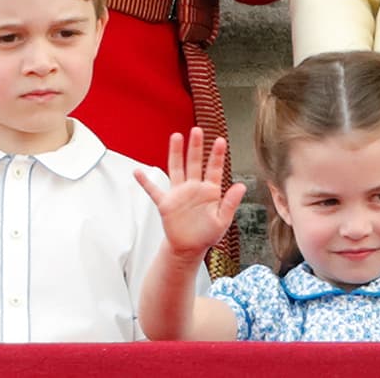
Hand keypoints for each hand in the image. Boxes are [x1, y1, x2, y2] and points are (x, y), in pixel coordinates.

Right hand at [134, 128, 245, 259]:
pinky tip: (138, 172)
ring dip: (176, 153)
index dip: (217, 155)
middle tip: (197, 130)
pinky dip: (145, 182)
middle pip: (194, 162)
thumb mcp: (222, 221)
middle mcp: (194, 188)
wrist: (189, 248)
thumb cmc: (207, 235)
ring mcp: (179, 193)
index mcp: (210, 191)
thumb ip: (230, 203)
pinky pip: (153, 191)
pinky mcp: (166, 203)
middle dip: (196, 146)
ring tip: (176, 137)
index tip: (220, 140)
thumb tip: (241, 186)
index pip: (214, 169)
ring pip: (176, 168)